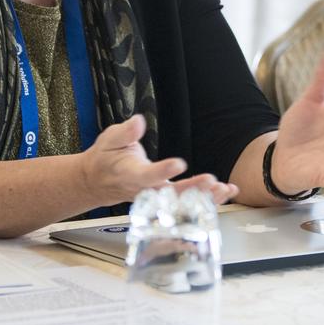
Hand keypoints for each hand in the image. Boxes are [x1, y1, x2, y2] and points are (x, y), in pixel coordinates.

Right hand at [79, 115, 238, 206]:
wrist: (97, 181)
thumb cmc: (106, 158)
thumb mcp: (110, 139)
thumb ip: (125, 132)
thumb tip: (139, 122)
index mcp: (130, 174)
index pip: (147, 175)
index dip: (162, 170)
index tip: (178, 163)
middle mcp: (144, 190)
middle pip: (170, 194)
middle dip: (192, 189)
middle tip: (211, 180)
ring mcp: (155, 198)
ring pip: (181, 203)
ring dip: (205, 198)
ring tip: (224, 189)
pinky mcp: (165, 199)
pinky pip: (187, 203)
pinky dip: (208, 199)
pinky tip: (226, 191)